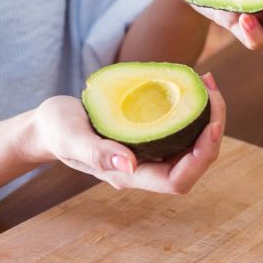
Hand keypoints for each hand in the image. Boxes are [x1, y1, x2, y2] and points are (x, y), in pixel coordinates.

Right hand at [28, 73, 225, 194]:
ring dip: (206, 116)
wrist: (49, 124)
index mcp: (130, 175)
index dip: (201, 157)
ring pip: (191, 144)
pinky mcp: (147, 134)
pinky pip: (178, 126)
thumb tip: (128, 167)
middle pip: (193, 162)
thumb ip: (96, 153)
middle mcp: (145, 167)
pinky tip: (189, 83)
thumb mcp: (71, 137)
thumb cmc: (57, 130)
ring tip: (207, 82)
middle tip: (213, 92)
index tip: (212, 124)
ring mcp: (147, 151)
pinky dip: (190, 107)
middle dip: (212, 130)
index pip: (178, 180)